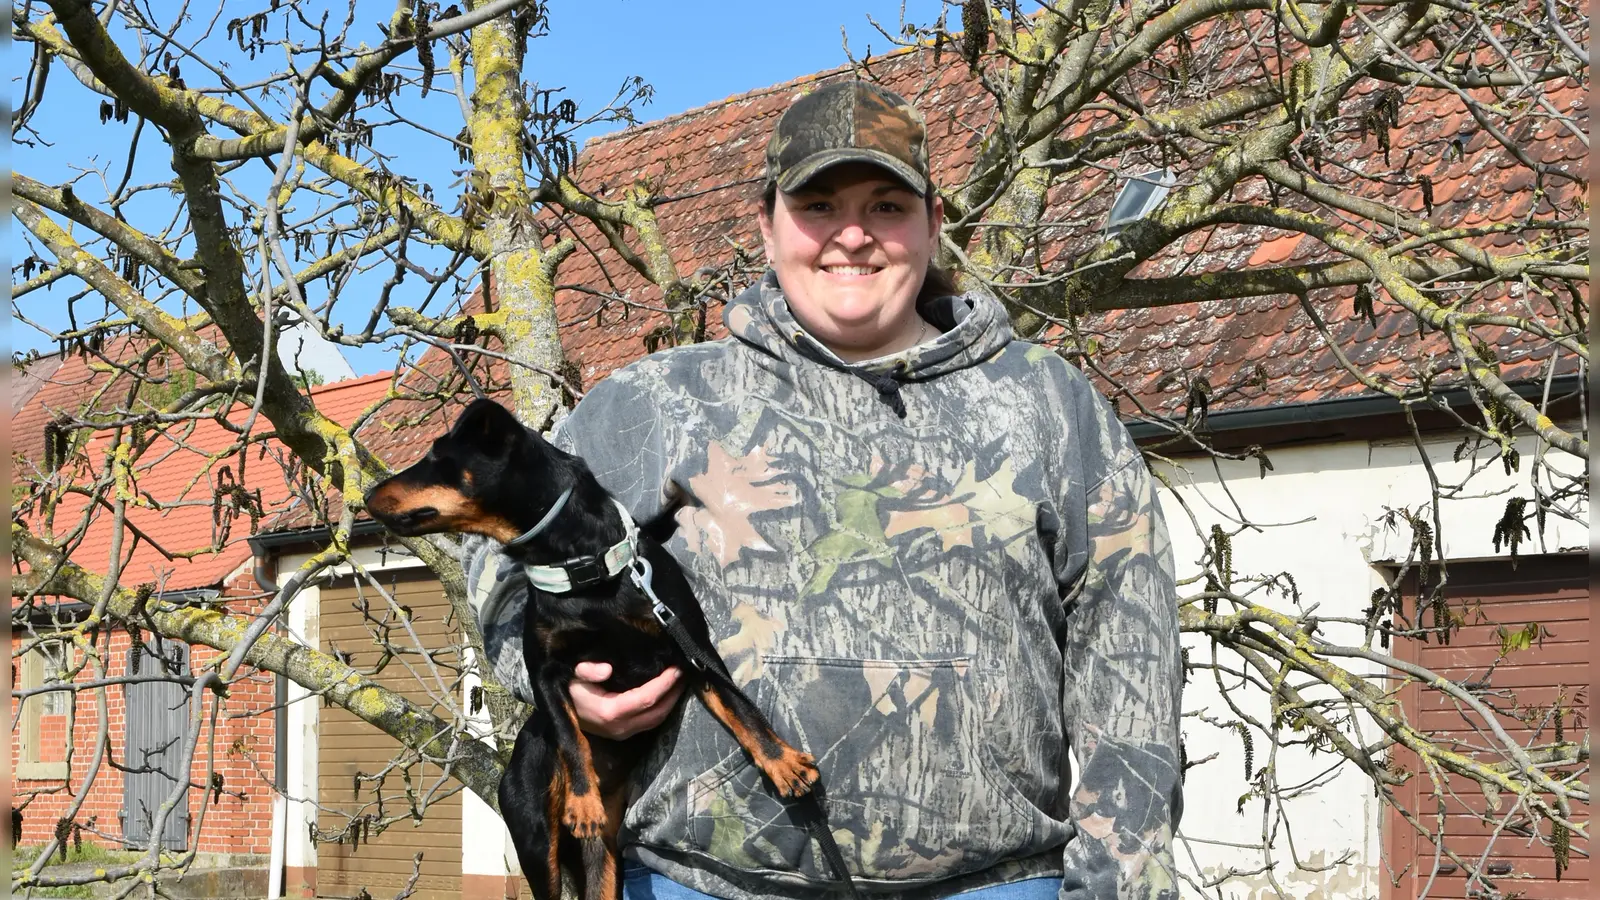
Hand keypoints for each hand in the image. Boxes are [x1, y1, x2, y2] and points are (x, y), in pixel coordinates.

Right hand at [570, 662, 684, 739]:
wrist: (560, 713)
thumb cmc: (568, 691)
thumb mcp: (573, 676)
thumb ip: (588, 671)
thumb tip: (607, 669)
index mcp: (610, 712)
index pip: (647, 698)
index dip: (665, 684)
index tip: (677, 668)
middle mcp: (621, 727)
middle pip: (658, 712)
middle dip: (674, 692)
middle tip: (685, 672)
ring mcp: (623, 733)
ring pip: (657, 720)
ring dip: (671, 701)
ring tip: (680, 682)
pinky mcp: (624, 734)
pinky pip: (650, 722)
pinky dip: (663, 708)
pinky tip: (668, 694)